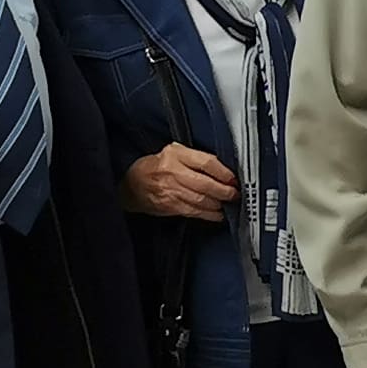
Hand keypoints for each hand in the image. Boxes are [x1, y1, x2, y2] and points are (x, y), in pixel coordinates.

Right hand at [121, 144, 238, 218]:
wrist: (131, 186)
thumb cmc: (154, 167)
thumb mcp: (173, 153)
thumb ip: (194, 157)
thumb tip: (222, 168)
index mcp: (176, 155)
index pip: (206, 162)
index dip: (224, 172)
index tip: (234, 178)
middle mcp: (173, 172)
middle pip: (206, 184)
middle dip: (225, 191)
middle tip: (235, 193)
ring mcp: (171, 191)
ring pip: (201, 200)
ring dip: (219, 204)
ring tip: (229, 203)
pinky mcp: (170, 206)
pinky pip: (194, 211)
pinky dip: (209, 214)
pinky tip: (217, 214)